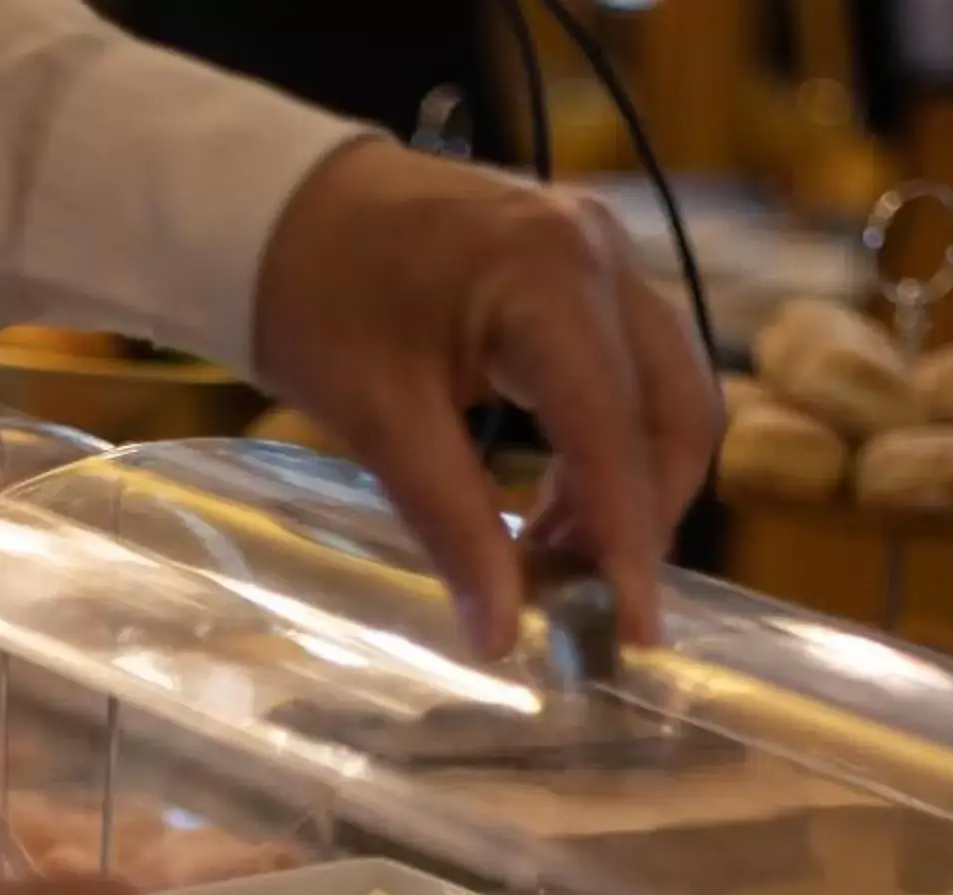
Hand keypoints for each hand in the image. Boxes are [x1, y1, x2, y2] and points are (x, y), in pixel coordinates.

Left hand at [251, 140, 720, 659]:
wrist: (278, 200)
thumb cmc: (312, 294)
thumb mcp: (376, 417)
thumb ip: (451, 523)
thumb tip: (500, 636)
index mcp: (548, 279)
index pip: (614, 434)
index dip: (630, 541)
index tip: (636, 633)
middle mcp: (598, 255)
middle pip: (674, 411)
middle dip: (644, 514)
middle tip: (583, 594)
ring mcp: (602, 252)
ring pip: (669, 391)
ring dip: (634, 481)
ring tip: (557, 550)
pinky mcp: (588, 265)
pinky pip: (637, 368)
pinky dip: (612, 442)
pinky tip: (554, 496)